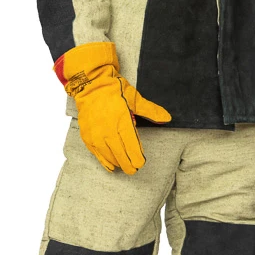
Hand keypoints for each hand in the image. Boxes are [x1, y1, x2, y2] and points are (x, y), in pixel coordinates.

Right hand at [54, 42, 170, 173]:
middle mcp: (108, 131)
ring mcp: (96, 135)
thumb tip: (167, 118)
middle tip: (134, 169)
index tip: (141, 163)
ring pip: (109, 157)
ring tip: (124, 166)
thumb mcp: (135, 98)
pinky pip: (97, 154)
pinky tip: (111, 166)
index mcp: (122, 121)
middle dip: (129, 165)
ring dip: (118, 163)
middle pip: (121, 156)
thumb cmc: (114, 90)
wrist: (90, 84)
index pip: (132, 147)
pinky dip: (104, 161)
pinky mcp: (87, 136)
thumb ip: (151, 111)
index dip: (137, 158)